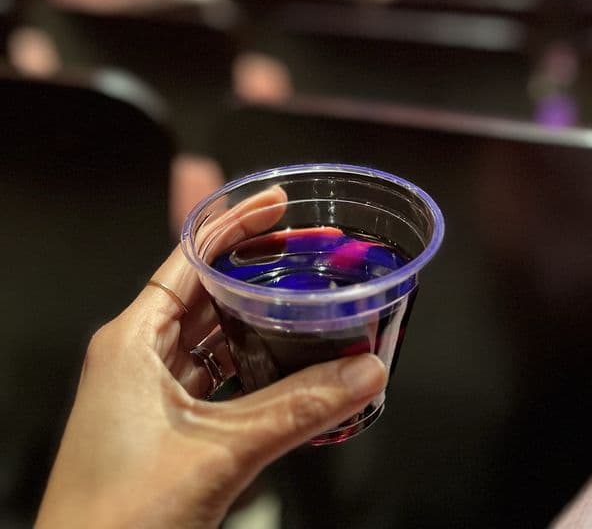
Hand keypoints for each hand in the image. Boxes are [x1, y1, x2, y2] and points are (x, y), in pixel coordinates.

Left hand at [35, 191, 386, 528]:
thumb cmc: (116, 520)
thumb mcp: (221, 451)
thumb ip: (299, 408)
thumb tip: (362, 373)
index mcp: (132, 339)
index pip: (191, 256)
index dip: (238, 226)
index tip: (279, 206)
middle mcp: (136, 355)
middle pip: (205, 292)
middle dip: (257, 274)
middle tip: (307, 257)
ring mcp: (147, 392)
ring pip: (212, 338)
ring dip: (258, 324)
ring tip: (307, 308)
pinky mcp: (162, 427)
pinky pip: (214, 379)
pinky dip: (252, 369)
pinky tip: (289, 371)